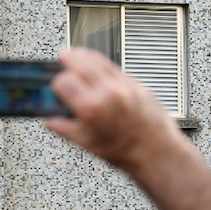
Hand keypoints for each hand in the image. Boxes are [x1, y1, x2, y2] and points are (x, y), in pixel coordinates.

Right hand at [47, 47, 182, 171]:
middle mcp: (108, 93)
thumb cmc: (129, 153)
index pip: (64, 81)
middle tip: (62, 58)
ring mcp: (125, 87)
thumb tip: (51, 122)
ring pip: (100, 60)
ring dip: (85, 56)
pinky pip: (117, 68)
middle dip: (68, 59)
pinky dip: (105, 65)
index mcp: (92, 108)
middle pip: (80, 62)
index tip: (57, 88)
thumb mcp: (89, 144)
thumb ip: (66, 129)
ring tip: (77, 56)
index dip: (56, 83)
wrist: (159, 153)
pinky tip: (100, 69)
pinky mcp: (139, 85)